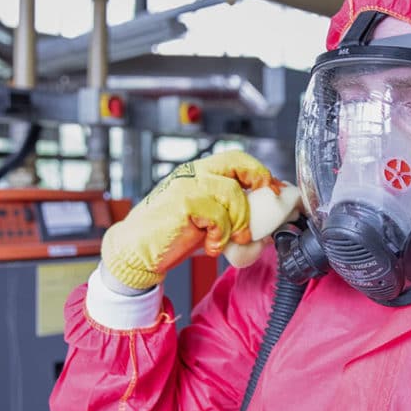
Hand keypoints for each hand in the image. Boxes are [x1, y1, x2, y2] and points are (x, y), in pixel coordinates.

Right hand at [101, 151, 281, 289]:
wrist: (135, 251)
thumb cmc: (172, 235)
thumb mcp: (208, 223)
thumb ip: (233, 219)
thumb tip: (267, 231)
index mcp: (200, 172)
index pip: (237, 159)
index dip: (260, 173)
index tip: (275, 192)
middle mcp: (194, 173)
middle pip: (237, 161)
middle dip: (260, 179)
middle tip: (267, 204)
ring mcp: (187, 186)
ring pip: (232, 192)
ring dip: (241, 220)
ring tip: (235, 238)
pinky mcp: (183, 204)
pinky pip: (218, 215)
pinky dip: (221, 235)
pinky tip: (213, 246)